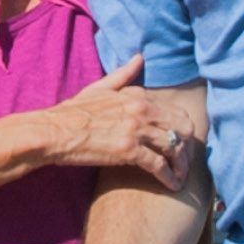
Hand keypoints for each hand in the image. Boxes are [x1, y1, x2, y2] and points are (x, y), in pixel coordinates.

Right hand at [35, 56, 193, 188]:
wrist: (54, 131)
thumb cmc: (73, 112)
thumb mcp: (100, 88)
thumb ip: (123, 74)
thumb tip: (139, 58)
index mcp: (137, 95)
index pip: (176, 111)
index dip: (184, 129)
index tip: (183, 142)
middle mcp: (141, 110)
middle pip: (183, 128)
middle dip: (189, 147)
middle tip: (187, 162)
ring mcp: (136, 130)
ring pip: (175, 147)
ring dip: (182, 165)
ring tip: (182, 176)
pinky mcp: (129, 151)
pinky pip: (160, 165)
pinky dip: (170, 177)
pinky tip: (173, 186)